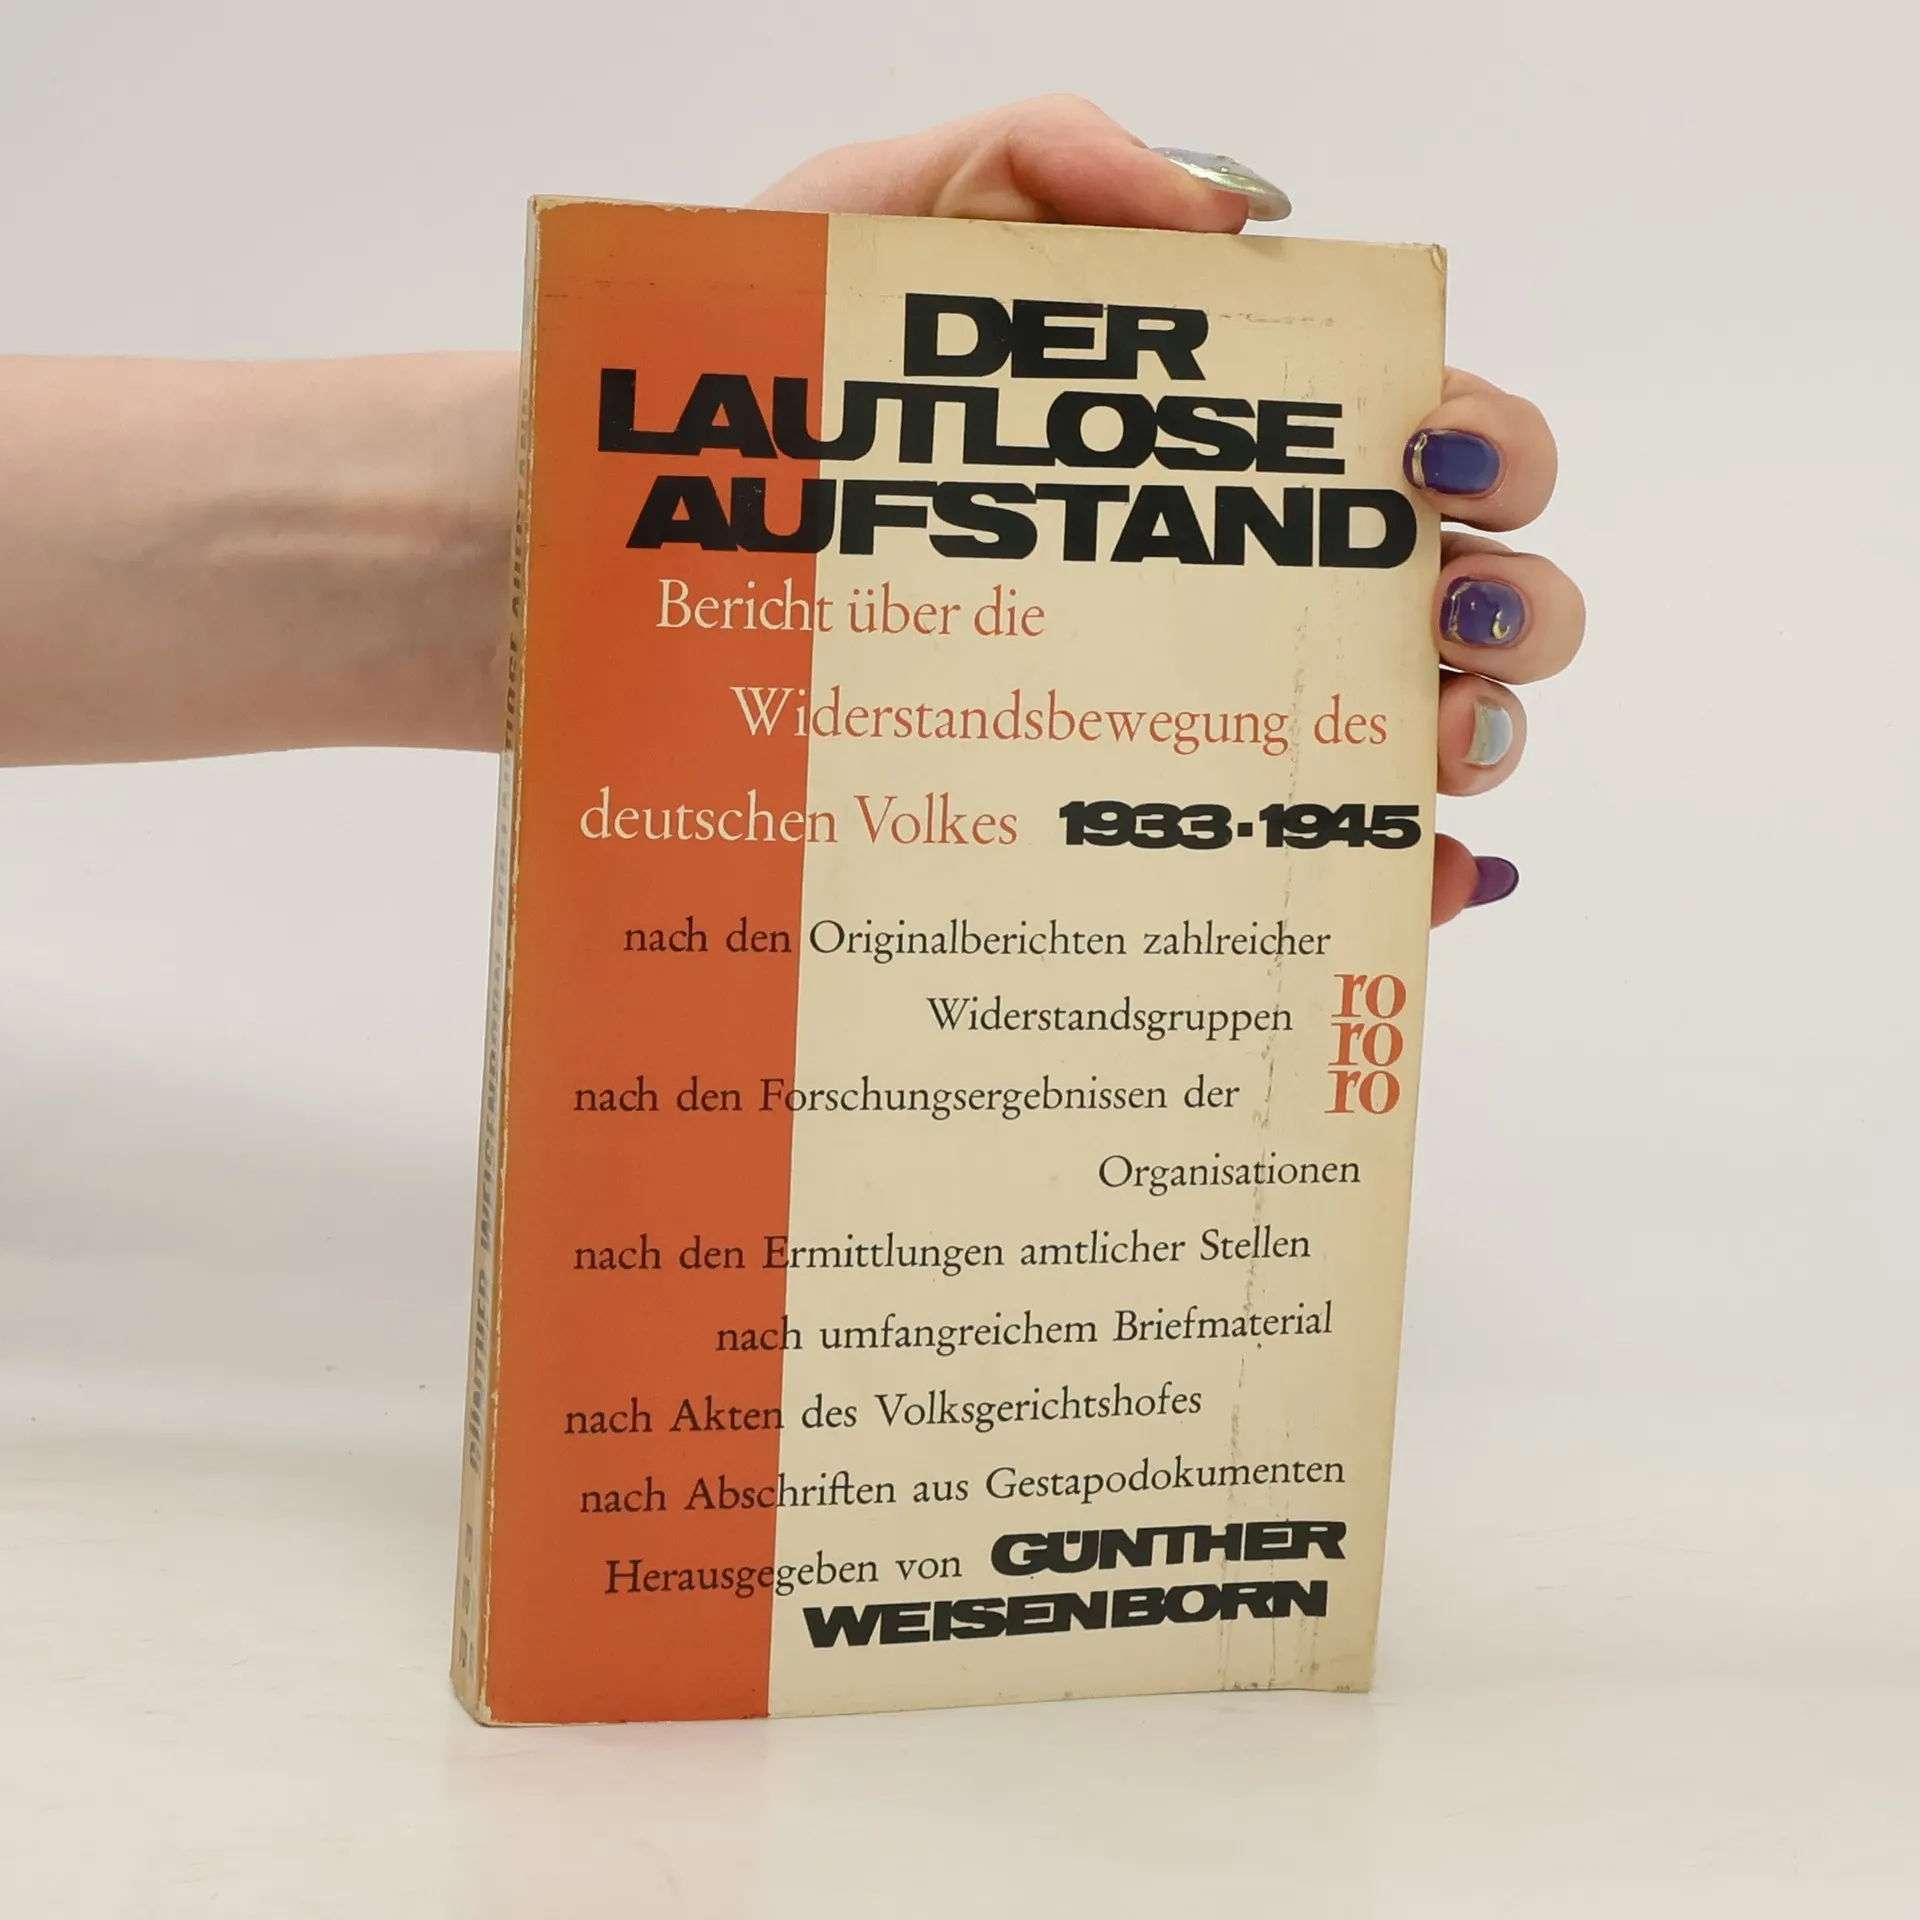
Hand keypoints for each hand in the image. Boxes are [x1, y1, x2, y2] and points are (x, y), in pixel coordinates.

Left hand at [755, 95, 1581, 925]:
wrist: (616, 552)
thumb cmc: (754, 401)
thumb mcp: (877, 223)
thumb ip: (1046, 162)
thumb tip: (1236, 218)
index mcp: (1207, 449)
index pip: (1407, 437)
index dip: (1478, 445)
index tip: (1427, 458)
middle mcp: (1228, 587)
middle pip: (1453, 593)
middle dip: (1507, 599)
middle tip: (1443, 606)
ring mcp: (1192, 721)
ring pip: (1409, 738)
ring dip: (1471, 736)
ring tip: (1432, 736)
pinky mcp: (1140, 836)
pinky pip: (1302, 875)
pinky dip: (1389, 884)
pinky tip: (1411, 882)